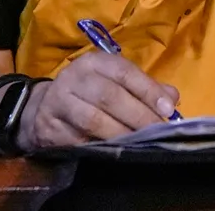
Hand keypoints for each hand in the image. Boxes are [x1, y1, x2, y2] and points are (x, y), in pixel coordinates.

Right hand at [16, 52, 179, 151]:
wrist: (43, 108)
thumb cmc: (90, 93)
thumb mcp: (115, 82)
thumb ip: (145, 88)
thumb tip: (172, 98)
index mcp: (95, 63)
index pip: (124, 72)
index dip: (148, 90)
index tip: (167, 109)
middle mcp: (74, 78)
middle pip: (109, 96)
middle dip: (137, 116)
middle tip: (156, 132)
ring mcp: (58, 103)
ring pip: (92, 120)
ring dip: (119, 134)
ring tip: (138, 144)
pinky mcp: (49, 128)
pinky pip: (77, 141)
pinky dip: (98, 148)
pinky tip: (113, 153)